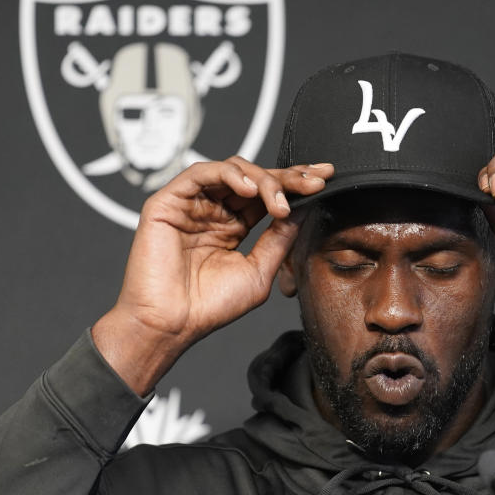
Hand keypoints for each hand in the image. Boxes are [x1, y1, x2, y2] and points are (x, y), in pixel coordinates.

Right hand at [93, 157, 332, 394]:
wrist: (172, 324)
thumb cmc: (210, 306)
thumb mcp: (259, 270)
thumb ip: (279, 239)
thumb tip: (304, 210)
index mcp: (233, 227)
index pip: (267, 197)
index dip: (294, 186)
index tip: (325, 180)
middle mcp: (213, 211)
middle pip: (254, 178)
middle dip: (288, 177)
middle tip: (314, 182)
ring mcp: (191, 204)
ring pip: (232, 170)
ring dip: (263, 179)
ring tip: (280, 201)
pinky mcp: (169, 201)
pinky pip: (201, 173)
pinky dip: (229, 174)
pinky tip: (250, 189)